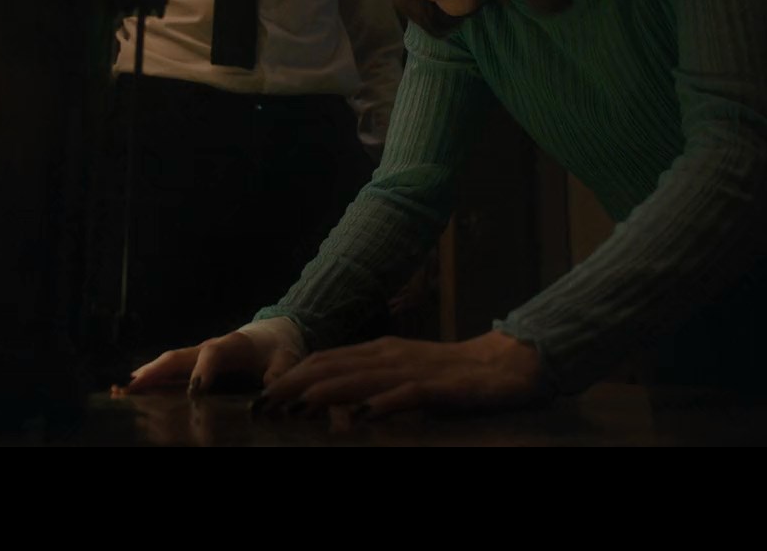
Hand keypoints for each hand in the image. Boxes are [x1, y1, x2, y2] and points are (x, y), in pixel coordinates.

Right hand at [122, 329, 303, 395]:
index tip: (193, 391)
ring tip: (122, 391)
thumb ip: (280, 374)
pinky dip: (151, 378)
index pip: (212, 355)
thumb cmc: (278, 349)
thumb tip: (270, 395)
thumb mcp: (287, 360)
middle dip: (156, 372)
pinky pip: (170, 370)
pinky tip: (133, 390)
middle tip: (132, 387)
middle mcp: (209, 348)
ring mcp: (198, 355)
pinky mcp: (194, 363)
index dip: (202, 371)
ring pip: (168, 364)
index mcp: (232, 345)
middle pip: (178, 357)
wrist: (272, 333)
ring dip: (146, 376)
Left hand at [256, 330, 548, 419]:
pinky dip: (383, 404)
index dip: (290, 377)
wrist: (506, 364)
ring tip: (295, 407)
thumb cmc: (451, 374)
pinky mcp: (440, 387)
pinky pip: (407, 395)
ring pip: (361, 378)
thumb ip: (369, 381)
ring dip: (326, 393)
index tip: (260, 396)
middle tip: (263, 405)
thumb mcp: (402, 373)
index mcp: (378, 351)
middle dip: (294, 385)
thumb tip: (328, 401)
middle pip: (333, 367)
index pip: (324, 361)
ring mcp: (414, 370)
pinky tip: (364, 416)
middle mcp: (390, 355)